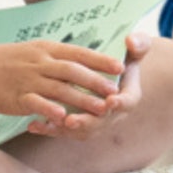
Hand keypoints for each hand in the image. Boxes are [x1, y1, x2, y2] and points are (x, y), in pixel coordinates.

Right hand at [0, 39, 124, 124]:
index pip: (78, 53)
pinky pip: (35, 103)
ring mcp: (27, 79)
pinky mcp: (15, 97)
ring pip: (59, 89)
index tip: (120, 66)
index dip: (100, 60)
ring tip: (101, 108)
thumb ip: (55, 57)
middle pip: (73, 71)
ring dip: (82, 99)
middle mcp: (39, 62)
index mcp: (45, 49)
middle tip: (116, 90)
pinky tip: (64, 117)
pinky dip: (50, 109)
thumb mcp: (32, 51)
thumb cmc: (4, 61)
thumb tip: (80, 60)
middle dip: (96, 81)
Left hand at [26, 32, 148, 137]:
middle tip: (71, 120)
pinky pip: (64, 130)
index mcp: (128, 96)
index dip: (120, 104)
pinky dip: (48, 129)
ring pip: (81, 131)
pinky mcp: (78, 123)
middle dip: (86, 122)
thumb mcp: (135, 48)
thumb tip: (131, 41)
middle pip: (101, 123)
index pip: (127, 103)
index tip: (110, 102)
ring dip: (64, 130)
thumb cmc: (124, 58)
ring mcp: (95, 121)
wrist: (113, 75)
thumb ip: (139, 44)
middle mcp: (112, 113)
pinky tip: (33, 125)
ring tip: (48, 124)